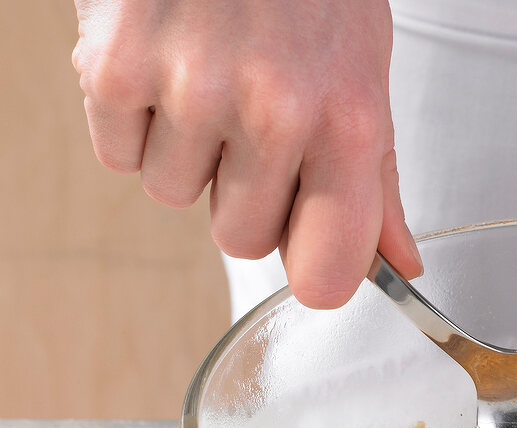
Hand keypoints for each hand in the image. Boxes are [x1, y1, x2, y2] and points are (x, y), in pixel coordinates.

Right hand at [72, 0, 421, 308]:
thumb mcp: (363, 74)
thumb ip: (376, 182)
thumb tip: (400, 265)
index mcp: (349, 121)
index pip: (328, 275)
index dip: (311, 269)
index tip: (304, 246)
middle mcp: (275, 111)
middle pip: (239, 242)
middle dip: (240, 194)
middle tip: (249, 121)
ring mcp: (192, 88)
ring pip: (174, 197)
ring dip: (186, 150)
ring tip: (206, 76)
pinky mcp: (117, 64)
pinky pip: (120, 156)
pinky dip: (133, 120)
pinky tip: (164, 64)